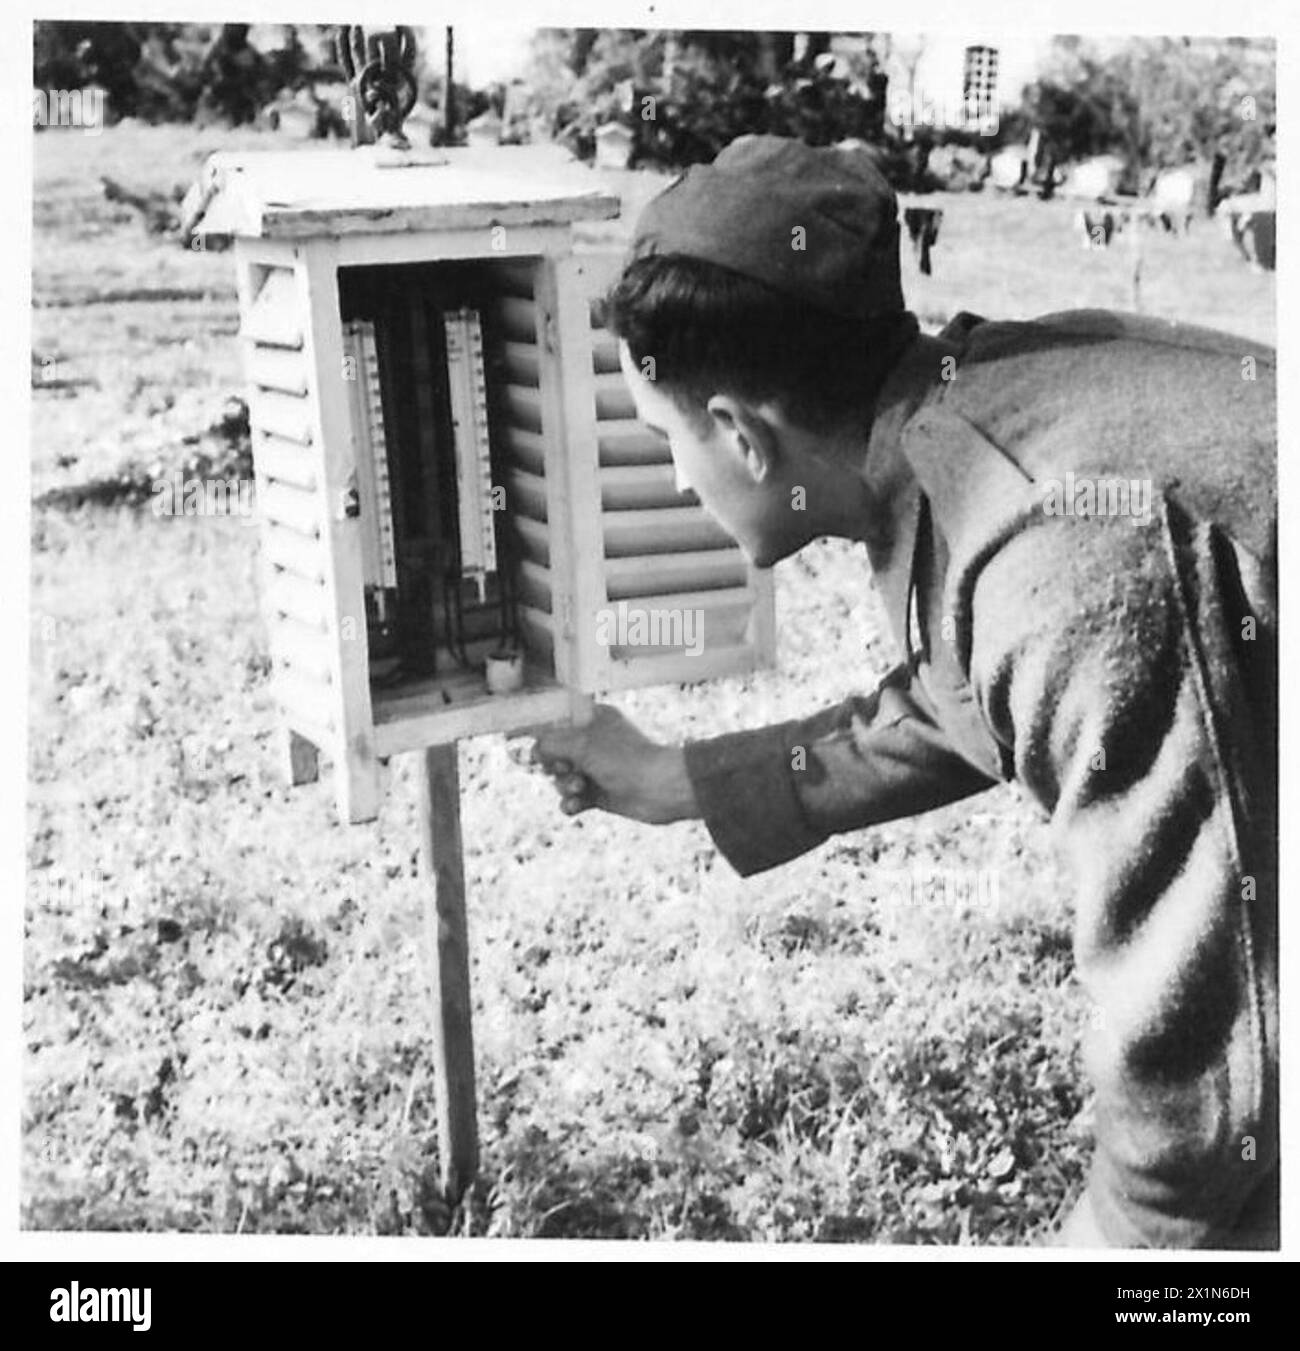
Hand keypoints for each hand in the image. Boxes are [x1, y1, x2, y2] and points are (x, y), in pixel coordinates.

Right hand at [529, 704, 699, 824]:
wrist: (660, 789)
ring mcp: (598, 769)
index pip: (559, 721)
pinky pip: (574, 799)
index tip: (529, 745)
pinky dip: (571, 803)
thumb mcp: (581, 744)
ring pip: (563, 778)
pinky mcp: (601, 794)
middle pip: (556, 753)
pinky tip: (574, 806)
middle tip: (562, 768)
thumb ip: (550, 744)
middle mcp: (595, 743)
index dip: (542, 733)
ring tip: (577, 787)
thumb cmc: (625, 759)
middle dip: (554, 764)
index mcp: (594, 719)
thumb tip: (533, 751)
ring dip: (564, 785)